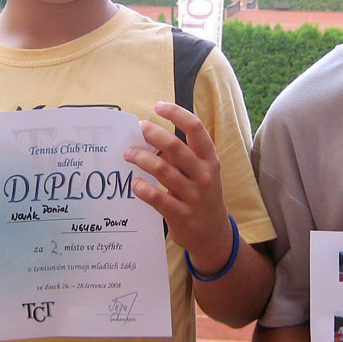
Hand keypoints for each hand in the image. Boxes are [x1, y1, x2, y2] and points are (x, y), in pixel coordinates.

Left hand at [124, 101, 232, 272]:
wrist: (214, 235)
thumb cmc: (202, 196)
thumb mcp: (201, 173)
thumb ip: (181, 157)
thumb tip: (150, 137)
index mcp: (209, 159)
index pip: (196, 128)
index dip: (176, 113)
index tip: (159, 106)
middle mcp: (204, 174)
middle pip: (176, 146)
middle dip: (153, 134)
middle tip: (138, 129)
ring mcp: (193, 195)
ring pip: (163, 170)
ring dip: (141, 158)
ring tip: (128, 154)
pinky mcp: (181, 214)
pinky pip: (157, 197)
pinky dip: (143, 188)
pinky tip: (134, 184)